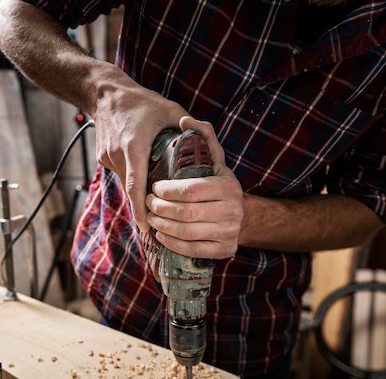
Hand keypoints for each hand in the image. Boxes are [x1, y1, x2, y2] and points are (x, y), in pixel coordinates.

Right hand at [91, 70, 188, 231]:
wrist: (105, 93)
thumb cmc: (140, 101)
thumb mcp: (170, 110)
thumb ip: (190, 128)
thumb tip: (209, 146)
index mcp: (134, 146)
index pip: (135, 187)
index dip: (141, 210)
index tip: (147, 227)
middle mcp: (118, 155)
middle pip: (132, 189)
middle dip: (145, 202)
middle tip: (160, 215)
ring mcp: (107, 157)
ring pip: (125, 181)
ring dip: (139, 188)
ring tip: (154, 192)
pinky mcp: (101, 157)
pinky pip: (119, 173)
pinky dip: (131, 175)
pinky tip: (141, 170)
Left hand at [145, 117, 243, 258]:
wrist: (237, 212)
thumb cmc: (217, 182)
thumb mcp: (213, 157)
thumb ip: (202, 135)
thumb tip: (184, 120)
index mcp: (229, 186)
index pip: (191, 190)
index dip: (167, 191)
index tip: (154, 188)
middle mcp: (234, 210)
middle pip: (186, 213)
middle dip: (160, 208)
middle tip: (148, 203)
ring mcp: (230, 232)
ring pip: (187, 233)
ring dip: (162, 225)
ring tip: (151, 217)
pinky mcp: (225, 250)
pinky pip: (193, 250)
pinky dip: (172, 243)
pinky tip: (161, 234)